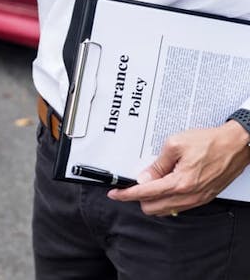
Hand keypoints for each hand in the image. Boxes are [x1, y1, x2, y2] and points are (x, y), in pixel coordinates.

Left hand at [108, 121, 249, 214]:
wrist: (236, 145)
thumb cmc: (210, 142)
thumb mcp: (175, 145)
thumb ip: (157, 164)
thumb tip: (144, 177)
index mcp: (179, 182)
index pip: (144, 193)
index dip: (126, 194)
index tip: (115, 193)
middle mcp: (188, 195)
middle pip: (152, 208)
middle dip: (138, 198)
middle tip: (133, 185)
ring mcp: (197, 199)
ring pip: (165, 210)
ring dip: (153, 200)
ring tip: (151, 182)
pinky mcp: (203, 198)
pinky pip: (178, 206)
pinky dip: (167, 199)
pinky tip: (165, 185)